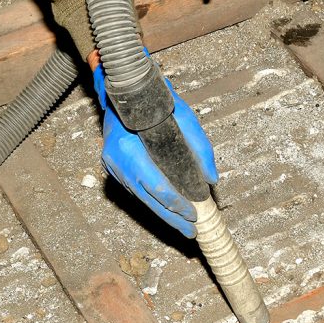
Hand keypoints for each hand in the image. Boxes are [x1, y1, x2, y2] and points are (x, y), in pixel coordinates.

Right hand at [93, 55, 217, 237]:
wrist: (125, 91)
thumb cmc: (155, 102)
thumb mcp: (183, 117)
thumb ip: (200, 148)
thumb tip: (211, 180)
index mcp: (128, 148)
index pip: (156, 186)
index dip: (177, 204)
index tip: (194, 213)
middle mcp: (116, 161)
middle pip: (148, 199)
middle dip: (172, 218)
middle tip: (192, 231)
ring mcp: (112, 167)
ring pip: (141, 199)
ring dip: (164, 214)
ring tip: (184, 227)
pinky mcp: (113, 169)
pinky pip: (137, 191)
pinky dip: (154, 201)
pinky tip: (169, 211)